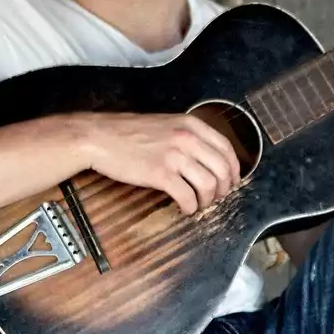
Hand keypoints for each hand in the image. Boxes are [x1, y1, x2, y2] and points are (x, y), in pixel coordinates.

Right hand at [72, 111, 241, 214]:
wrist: (99, 138)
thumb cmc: (128, 133)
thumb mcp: (165, 124)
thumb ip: (187, 136)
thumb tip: (205, 158)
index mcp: (191, 125)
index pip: (226, 148)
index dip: (234, 169)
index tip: (231, 181)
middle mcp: (187, 139)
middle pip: (223, 169)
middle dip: (224, 188)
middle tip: (217, 197)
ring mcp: (174, 156)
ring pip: (209, 185)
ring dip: (208, 200)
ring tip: (199, 204)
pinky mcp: (160, 174)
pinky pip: (187, 197)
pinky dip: (190, 207)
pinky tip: (185, 209)